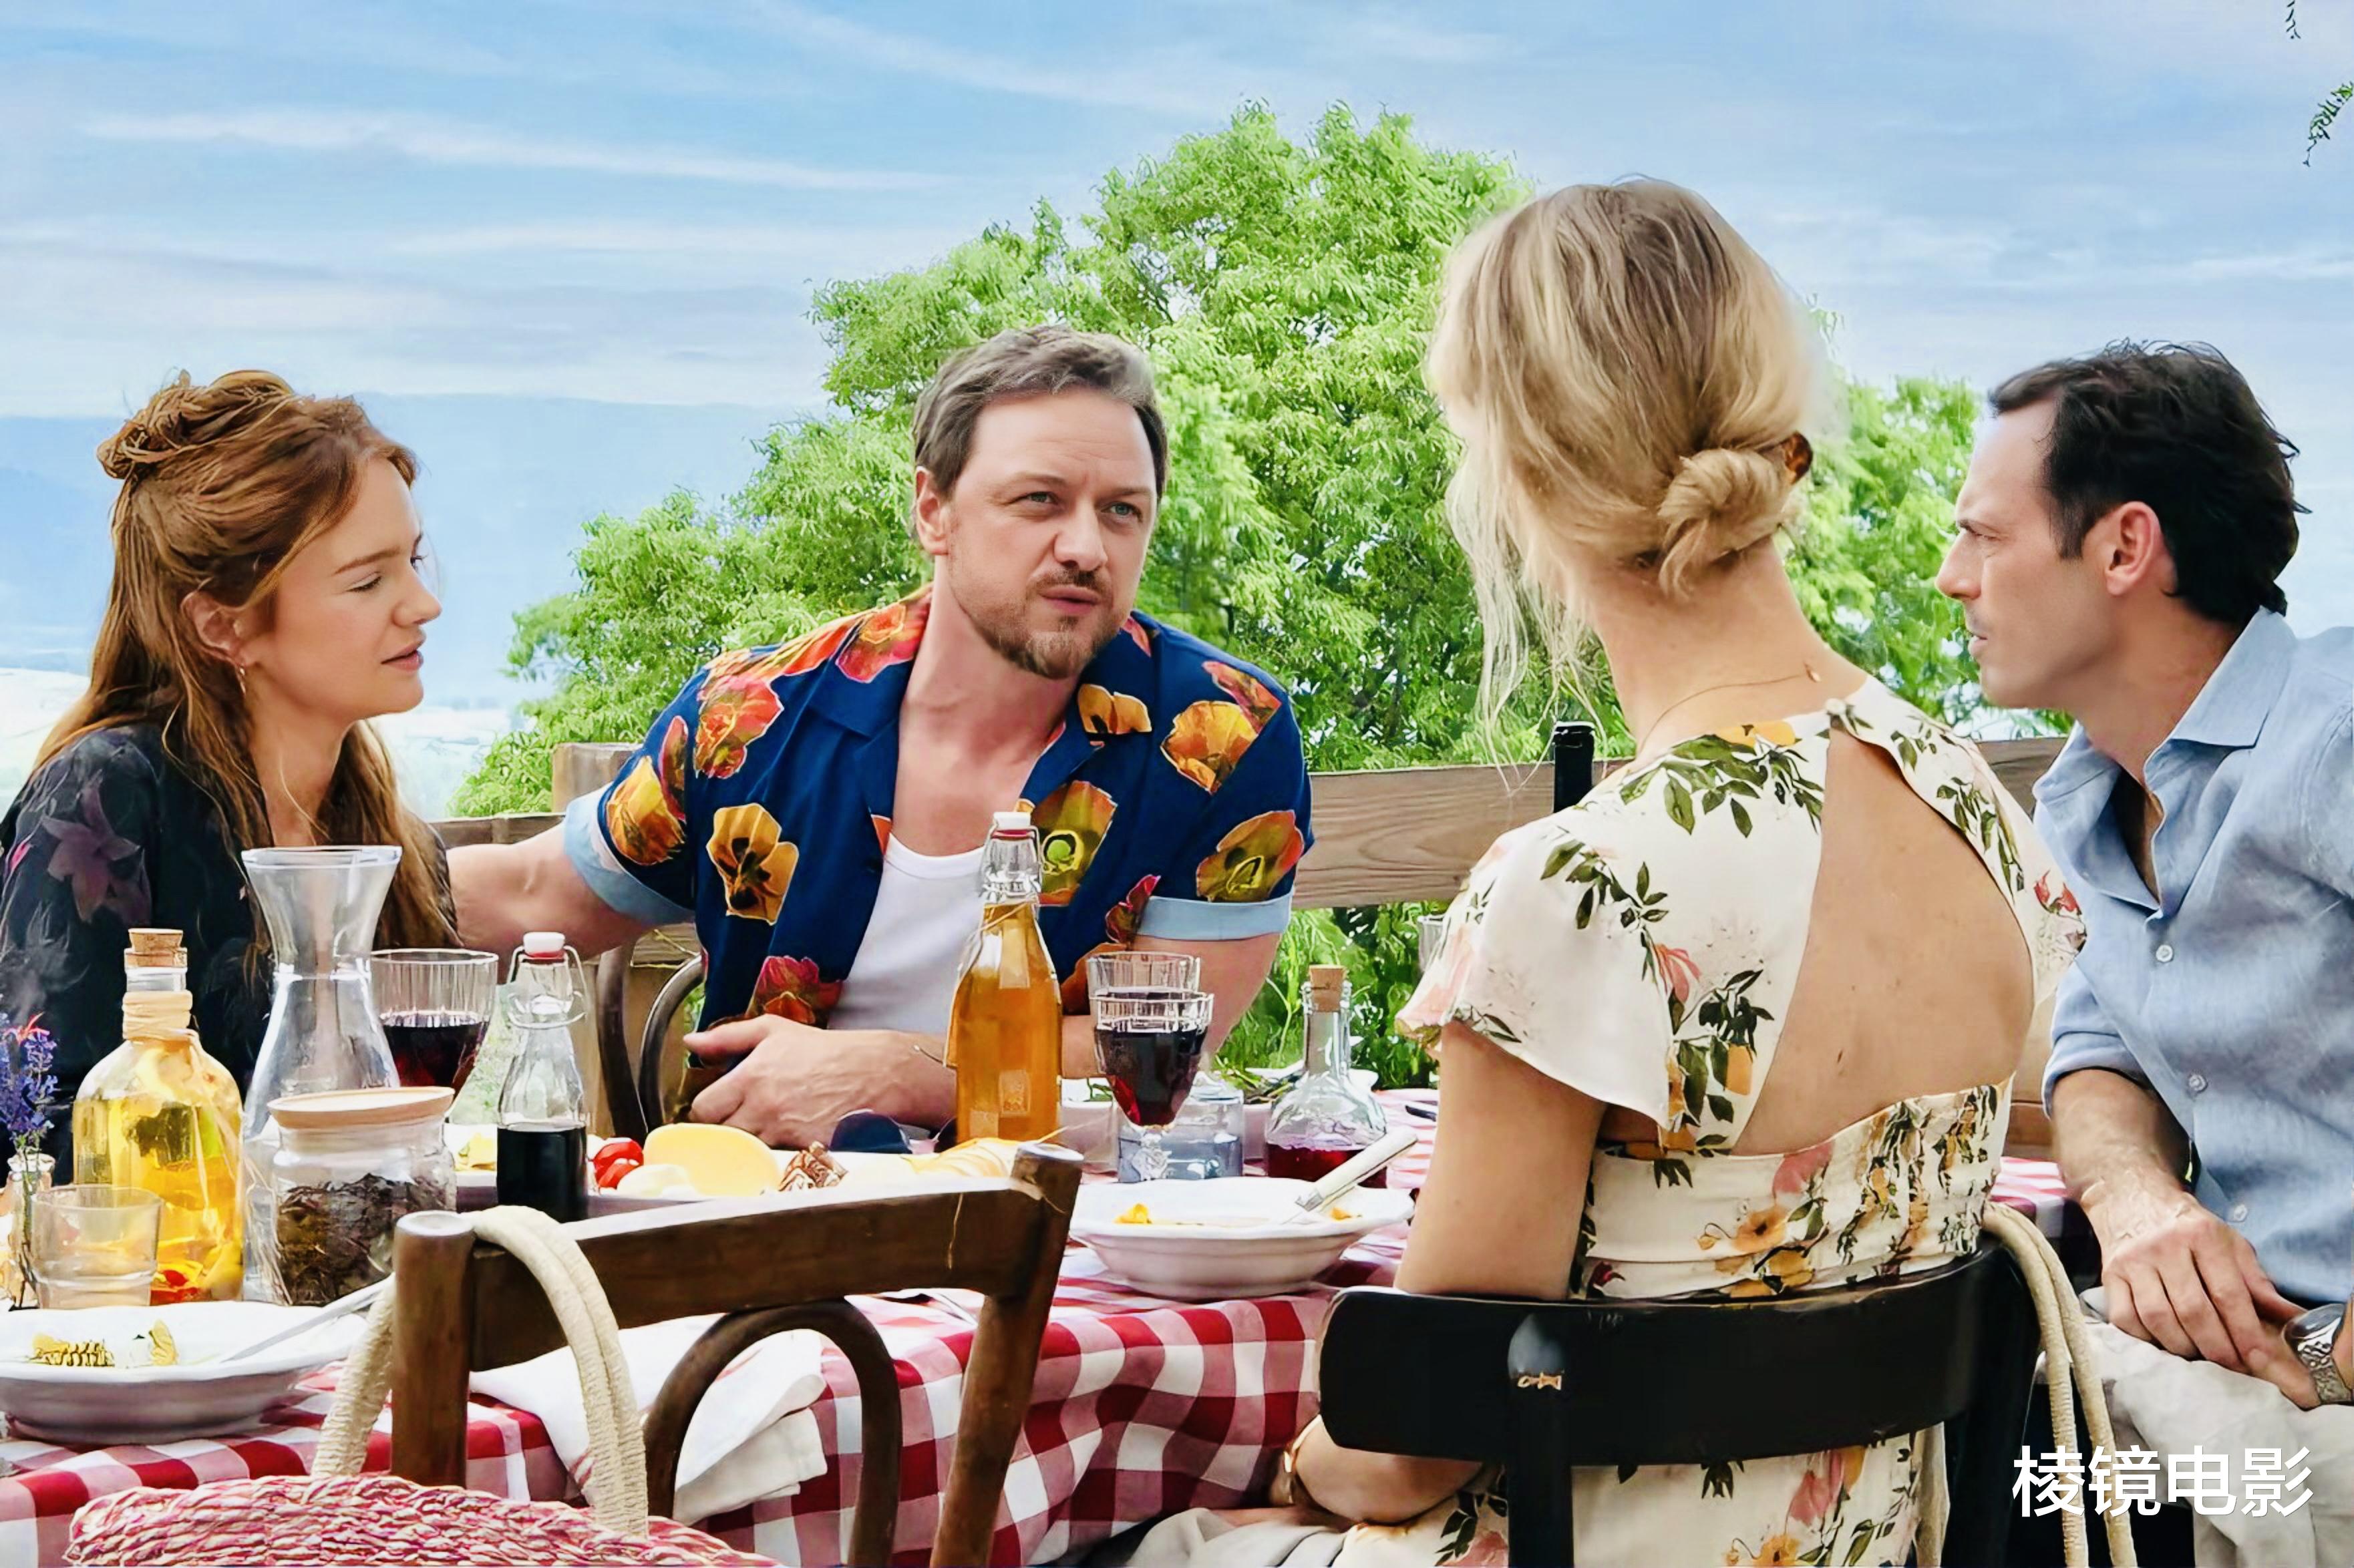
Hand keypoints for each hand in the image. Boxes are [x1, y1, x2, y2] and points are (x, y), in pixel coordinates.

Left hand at [683, 1014, 951, 1145]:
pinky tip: (783, 1140)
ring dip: (747, 1143)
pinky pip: (773, 1160)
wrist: (871, 1072)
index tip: (717, 1107)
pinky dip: (773, 1154)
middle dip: (724, 1129)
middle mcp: (763, 1108)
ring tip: (763, 1129)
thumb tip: (692, 1043)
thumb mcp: (773, 1031)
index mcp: (751, 1077)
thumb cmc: (824, 1051)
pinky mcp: (802, 1150)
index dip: (706, 1110)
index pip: (703, 1109)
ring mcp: (783, 1132)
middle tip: (738, 1119)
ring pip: (744, 1151)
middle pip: (719, 1135)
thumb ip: (727, 1036)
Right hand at [2086, 1178, 2302, 1375]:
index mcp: (2202, 1236)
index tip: (2259, 1359)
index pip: (2227, 1293)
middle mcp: (2164, 1246)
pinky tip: (2164, 1341)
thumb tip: (2293, 1320)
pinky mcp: (2109, 1274)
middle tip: (2232, 1367)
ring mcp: (2133, 1261)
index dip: (2245, 1331)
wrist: (2131, 1196)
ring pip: (2158, 1318)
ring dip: (2183, 1347)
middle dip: (2217, 1347)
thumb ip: (2258, 1283)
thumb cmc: (2188, 1226)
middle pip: (2193, 1311)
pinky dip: (2147, 1338)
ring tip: (2200, 1356)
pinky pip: (2126, 1318)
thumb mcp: (2229, 1243)